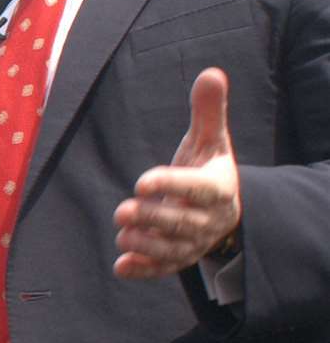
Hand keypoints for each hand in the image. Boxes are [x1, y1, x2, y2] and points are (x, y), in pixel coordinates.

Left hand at [114, 67, 240, 278]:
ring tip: (121, 231)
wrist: (220, 207)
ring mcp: (194, 243)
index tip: (141, 180)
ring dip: (145, 244)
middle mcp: (208, 220)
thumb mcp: (210, 139)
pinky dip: (143, 270)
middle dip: (152, 218)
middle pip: (181, 223)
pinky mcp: (179, 258)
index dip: (171, 184)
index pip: (198, 189)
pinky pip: (163, 269)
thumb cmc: (206, 166)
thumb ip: (208, 111)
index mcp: (218, 188)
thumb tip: (211, 72)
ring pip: (171, 249)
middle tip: (122, 210)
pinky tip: (121, 266)